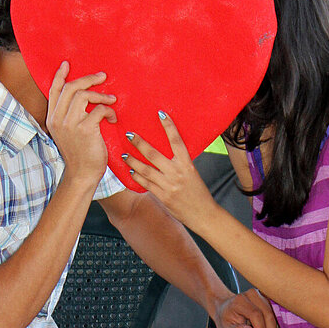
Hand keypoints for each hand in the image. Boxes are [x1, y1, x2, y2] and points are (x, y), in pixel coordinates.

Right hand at [46, 61, 116, 184]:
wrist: (82, 175)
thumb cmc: (80, 153)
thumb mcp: (69, 132)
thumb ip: (71, 116)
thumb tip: (85, 97)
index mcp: (53, 118)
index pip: (54, 91)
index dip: (59, 75)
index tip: (67, 64)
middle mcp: (58, 119)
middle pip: (71, 88)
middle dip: (88, 79)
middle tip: (102, 77)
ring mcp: (70, 124)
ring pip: (84, 95)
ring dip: (101, 95)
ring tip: (112, 100)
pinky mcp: (85, 130)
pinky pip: (98, 110)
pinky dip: (108, 111)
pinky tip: (112, 118)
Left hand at [122, 111, 214, 225]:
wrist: (203, 214)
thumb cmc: (198, 192)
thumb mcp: (192, 173)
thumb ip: (179, 163)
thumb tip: (166, 152)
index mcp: (187, 164)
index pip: (177, 141)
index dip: (169, 126)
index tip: (161, 113)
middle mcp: (177, 173)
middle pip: (154, 154)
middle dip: (139, 143)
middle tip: (129, 134)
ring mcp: (168, 185)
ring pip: (145, 169)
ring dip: (133, 160)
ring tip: (124, 154)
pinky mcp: (162, 196)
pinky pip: (145, 183)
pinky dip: (137, 176)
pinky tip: (131, 170)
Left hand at [213, 289, 277, 327]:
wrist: (225, 308)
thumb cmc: (226, 318)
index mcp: (240, 300)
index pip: (256, 314)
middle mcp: (253, 295)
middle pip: (268, 313)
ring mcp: (261, 295)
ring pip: (274, 314)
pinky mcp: (267, 299)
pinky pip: (276, 313)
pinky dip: (275, 326)